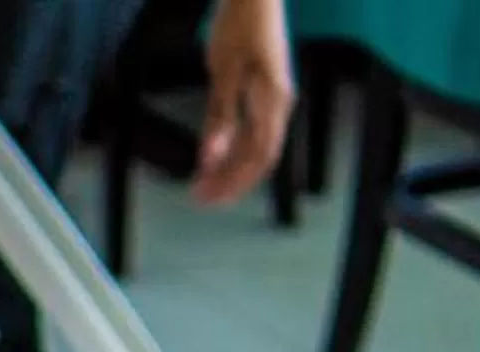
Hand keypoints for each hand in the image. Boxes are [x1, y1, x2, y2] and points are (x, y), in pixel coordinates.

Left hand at [194, 0, 296, 203]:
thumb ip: (219, 116)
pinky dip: (232, 148)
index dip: (233, 182)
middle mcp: (279, 104)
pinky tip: (214, 156)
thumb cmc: (240, 26)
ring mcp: (274, 98)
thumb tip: (211, 156)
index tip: (207, 196)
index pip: (257, 157)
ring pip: (255, 146)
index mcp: (272, 102)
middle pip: (258, 157)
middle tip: (201, 197)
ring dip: (230, 167)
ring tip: (204, 182)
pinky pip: (252, 130)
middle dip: (230, 181)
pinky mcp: (264, 91)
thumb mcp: (223, 71)